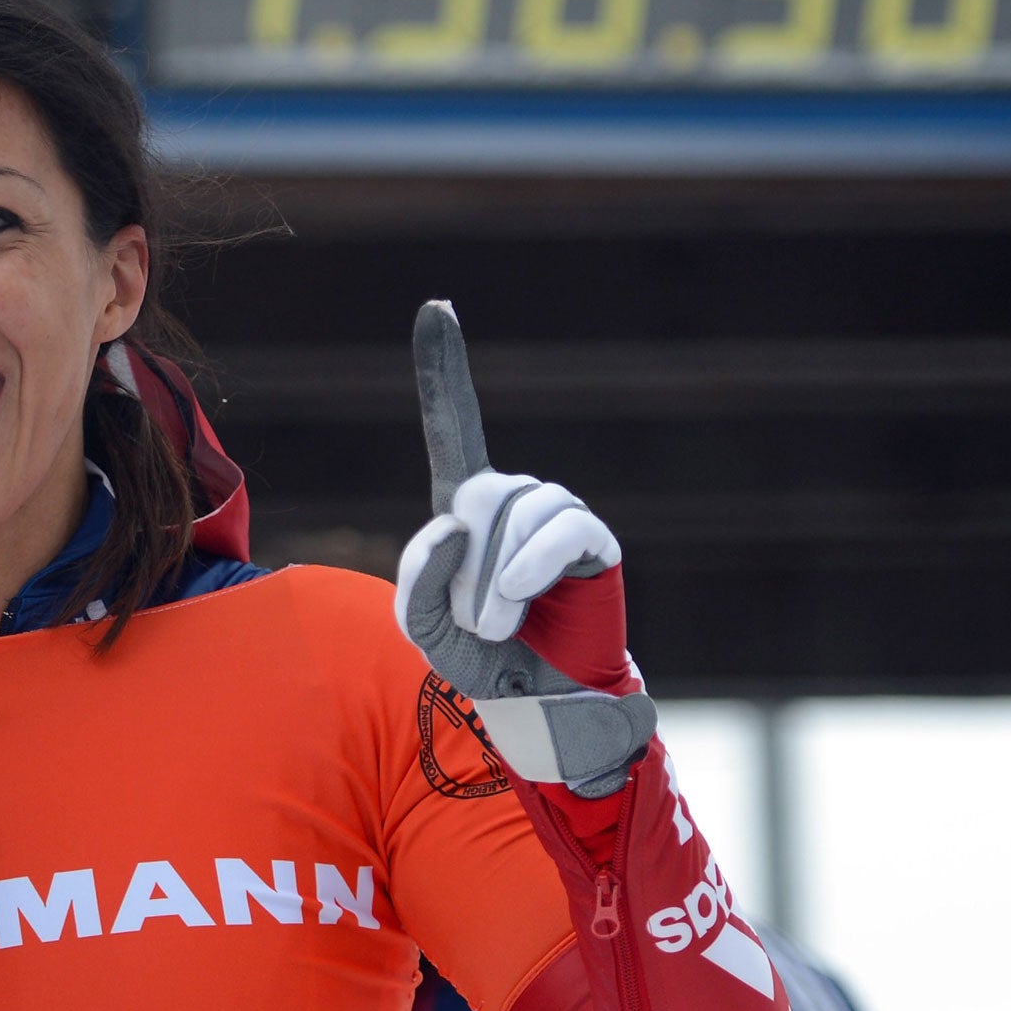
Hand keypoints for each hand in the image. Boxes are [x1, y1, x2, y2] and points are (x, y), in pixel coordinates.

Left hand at [393, 301, 654, 796]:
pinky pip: (555, 532)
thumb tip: (458, 521)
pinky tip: (518, 602)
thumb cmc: (482, 660)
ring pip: (511, 516)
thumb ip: (419, 574)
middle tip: (471, 622)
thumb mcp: (422, 623)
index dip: (445, 369)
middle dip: (461, 567)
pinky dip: (526, 568)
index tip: (438, 306)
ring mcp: (555, 514)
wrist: (538, 704)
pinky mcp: (591, 539)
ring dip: (490, 581)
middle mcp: (513, 498)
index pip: (456, 426)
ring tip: (495, 626)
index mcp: (467, 507)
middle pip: (475, 496)